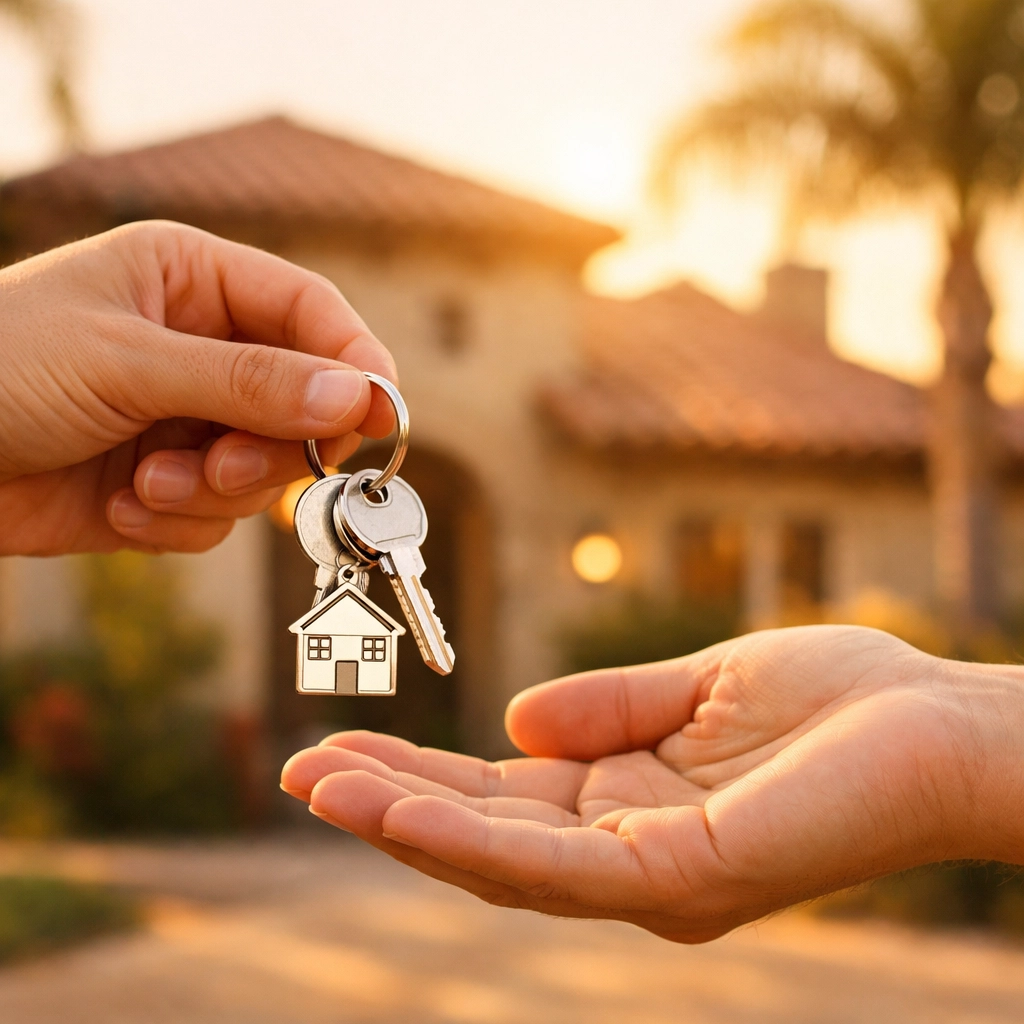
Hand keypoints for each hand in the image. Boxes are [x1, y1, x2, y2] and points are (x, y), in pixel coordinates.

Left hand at [0, 220, 395, 554]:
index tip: (381, 415)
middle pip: (304, 403)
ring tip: (146, 485)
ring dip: (214, 490)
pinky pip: (220, 517)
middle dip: (270, 446)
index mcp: (195, 282)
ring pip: (266, 471)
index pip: (311, 314)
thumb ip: (247, 380)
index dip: (354, 363)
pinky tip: (119, 506)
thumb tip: (356, 396)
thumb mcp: (126, 360)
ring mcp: (190, 421)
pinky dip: (179, 523)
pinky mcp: (170, 485)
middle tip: (224, 466)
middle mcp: (204, 349)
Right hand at [281, 625, 1023, 942]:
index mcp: (628, 805)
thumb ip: (609, 706)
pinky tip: (399, 807)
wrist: (942, 725)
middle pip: (484, 833)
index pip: (501, 796)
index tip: (346, 741)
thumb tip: (514, 713)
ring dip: (404, 823)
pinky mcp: (682, 878)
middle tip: (298, 772)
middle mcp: (627, 855)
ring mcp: (651, 877)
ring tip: (320, 786)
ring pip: (500, 858)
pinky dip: (470, 837)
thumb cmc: (839, 704)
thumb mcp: (699, 686)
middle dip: (388, 803)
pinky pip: (556, 864)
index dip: (419, 772)